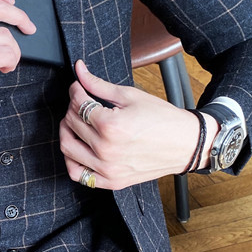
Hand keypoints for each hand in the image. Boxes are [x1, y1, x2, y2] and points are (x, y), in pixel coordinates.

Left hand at [59, 60, 217, 189]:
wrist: (185, 144)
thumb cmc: (163, 120)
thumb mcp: (130, 96)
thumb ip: (99, 85)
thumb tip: (80, 71)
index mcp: (111, 126)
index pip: (78, 105)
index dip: (75, 91)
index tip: (79, 87)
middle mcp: (106, 150)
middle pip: (72, 124)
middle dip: (72, 108)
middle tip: (81, 102)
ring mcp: (107, 168)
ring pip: (68, 148)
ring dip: (67, 131)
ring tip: (77, 123)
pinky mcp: (110, 181)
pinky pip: (78, 174)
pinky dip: (72, 161)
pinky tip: (78, 148)